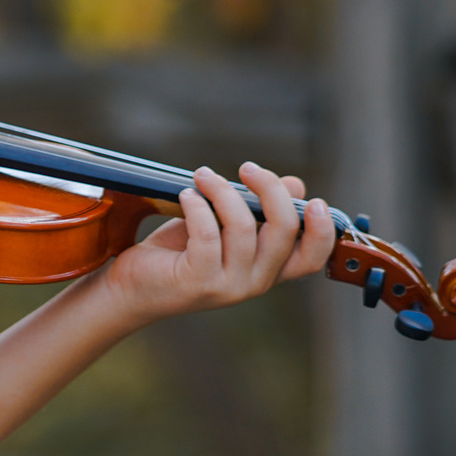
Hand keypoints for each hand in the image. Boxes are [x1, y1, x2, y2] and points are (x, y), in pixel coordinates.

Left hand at [102, 161, 335, 322]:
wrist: (132, 286)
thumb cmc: (179, 251)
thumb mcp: (223, 225)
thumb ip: (258, 209)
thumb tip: (295, 186)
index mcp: (268, 270)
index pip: (312, 258)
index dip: (323, 230)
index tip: (313, 201)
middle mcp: (255, 282)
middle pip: (285, 230)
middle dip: (269, 188)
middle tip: (246, 168)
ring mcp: (228, 285)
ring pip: (244, 226)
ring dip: (222, 191)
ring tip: (202, 177)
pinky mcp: (199, 281)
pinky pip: (208, 234)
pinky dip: (198, 205)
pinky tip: (186, 194)